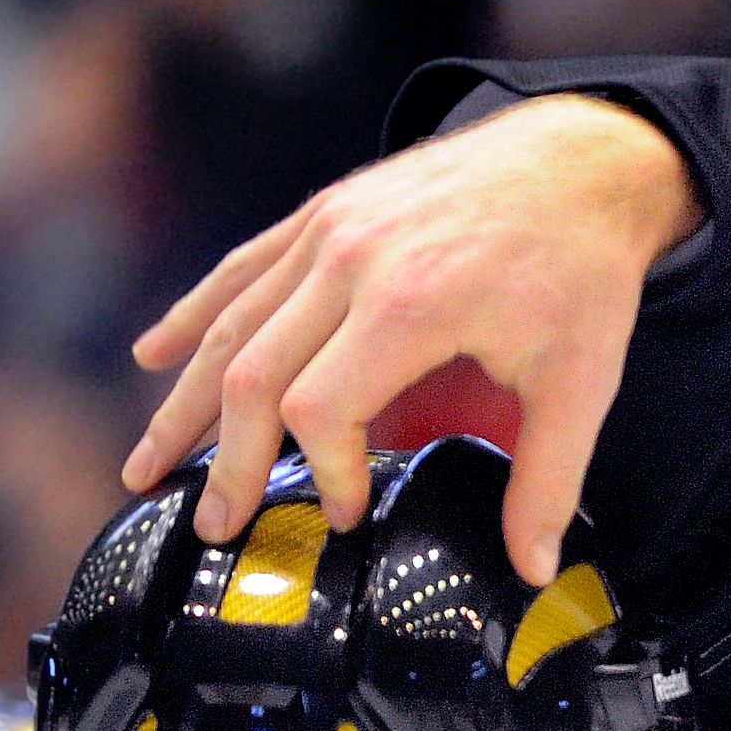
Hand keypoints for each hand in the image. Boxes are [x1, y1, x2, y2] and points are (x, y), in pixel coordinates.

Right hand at [124, 91, 704, 580]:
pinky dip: (193, 316)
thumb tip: (531, 569)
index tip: (349, 513)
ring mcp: (328, 230)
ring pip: (231, 325)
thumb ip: (547, 478)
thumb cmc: (581, 269)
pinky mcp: (324, 212)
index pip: (320, 409)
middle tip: (214, 526)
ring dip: (183, 402)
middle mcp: (350, 261)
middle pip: (253, 374)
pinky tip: (153, 357)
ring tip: (148, 466)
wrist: (582, 162)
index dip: (325, 473)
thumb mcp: (582, 380)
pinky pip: (241, 269)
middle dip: (227, 461)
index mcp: (408, 304)